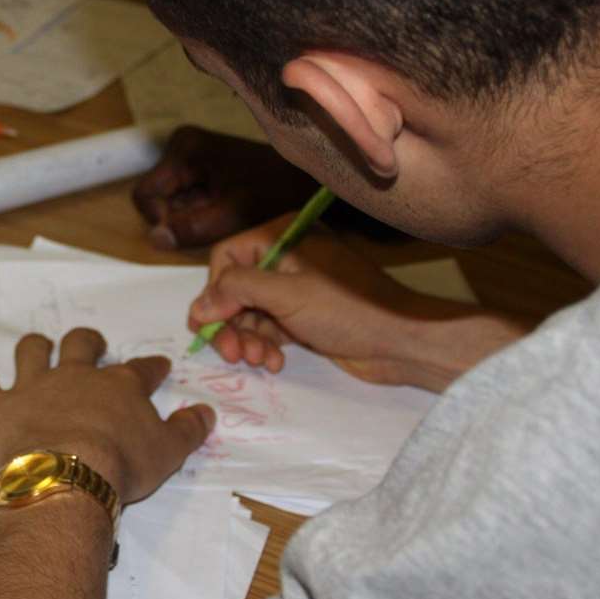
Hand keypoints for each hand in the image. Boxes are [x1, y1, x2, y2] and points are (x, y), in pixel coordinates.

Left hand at [0, 328, 213, 503]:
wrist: (66, 477)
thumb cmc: (120, 467)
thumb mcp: (169, 452)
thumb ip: (189, 429)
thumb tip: (207, 413)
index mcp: (118, 387)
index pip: (140, 370)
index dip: (150, 367)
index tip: (158, 367)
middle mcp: (75, 377)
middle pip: (81, 346)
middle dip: (88, 342)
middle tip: (92, 344)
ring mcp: (33, 387)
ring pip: (32, 352)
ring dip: (35, 346)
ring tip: (37, 344)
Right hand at [132, 126, 322, 249]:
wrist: (302, 179)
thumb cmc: (272, 191)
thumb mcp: (232, 215)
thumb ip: (192, 228)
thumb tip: (154, 239)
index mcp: (183, 149)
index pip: (144, 195)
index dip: (160, 220)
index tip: (191, 231)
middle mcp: (180, 146)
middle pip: (154, 198)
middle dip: (177, 218)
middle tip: (211, 225)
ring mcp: (187, 154)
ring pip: (167, 201)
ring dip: (187, 217)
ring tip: (220, 217)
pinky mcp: (196, 165)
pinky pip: (181, 197)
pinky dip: (196, 211)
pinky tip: (220, 211)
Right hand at [189, 215, 523, 391]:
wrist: (401, 341)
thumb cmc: (347, 309)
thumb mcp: (286, 294)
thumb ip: (236, 292)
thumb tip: (197, 306)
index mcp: (283, 235)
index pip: (226, 257)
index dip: (215, 291)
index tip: (211, 323)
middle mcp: (285, 257)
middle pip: (233, 289)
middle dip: (230, 323)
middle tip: (233, 354)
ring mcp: (293, 288)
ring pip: (247, 313)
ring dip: (247, 340)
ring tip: (260, 360)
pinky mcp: (301, 316)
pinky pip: (266, 329)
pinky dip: (264, 346)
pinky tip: (276, 362)